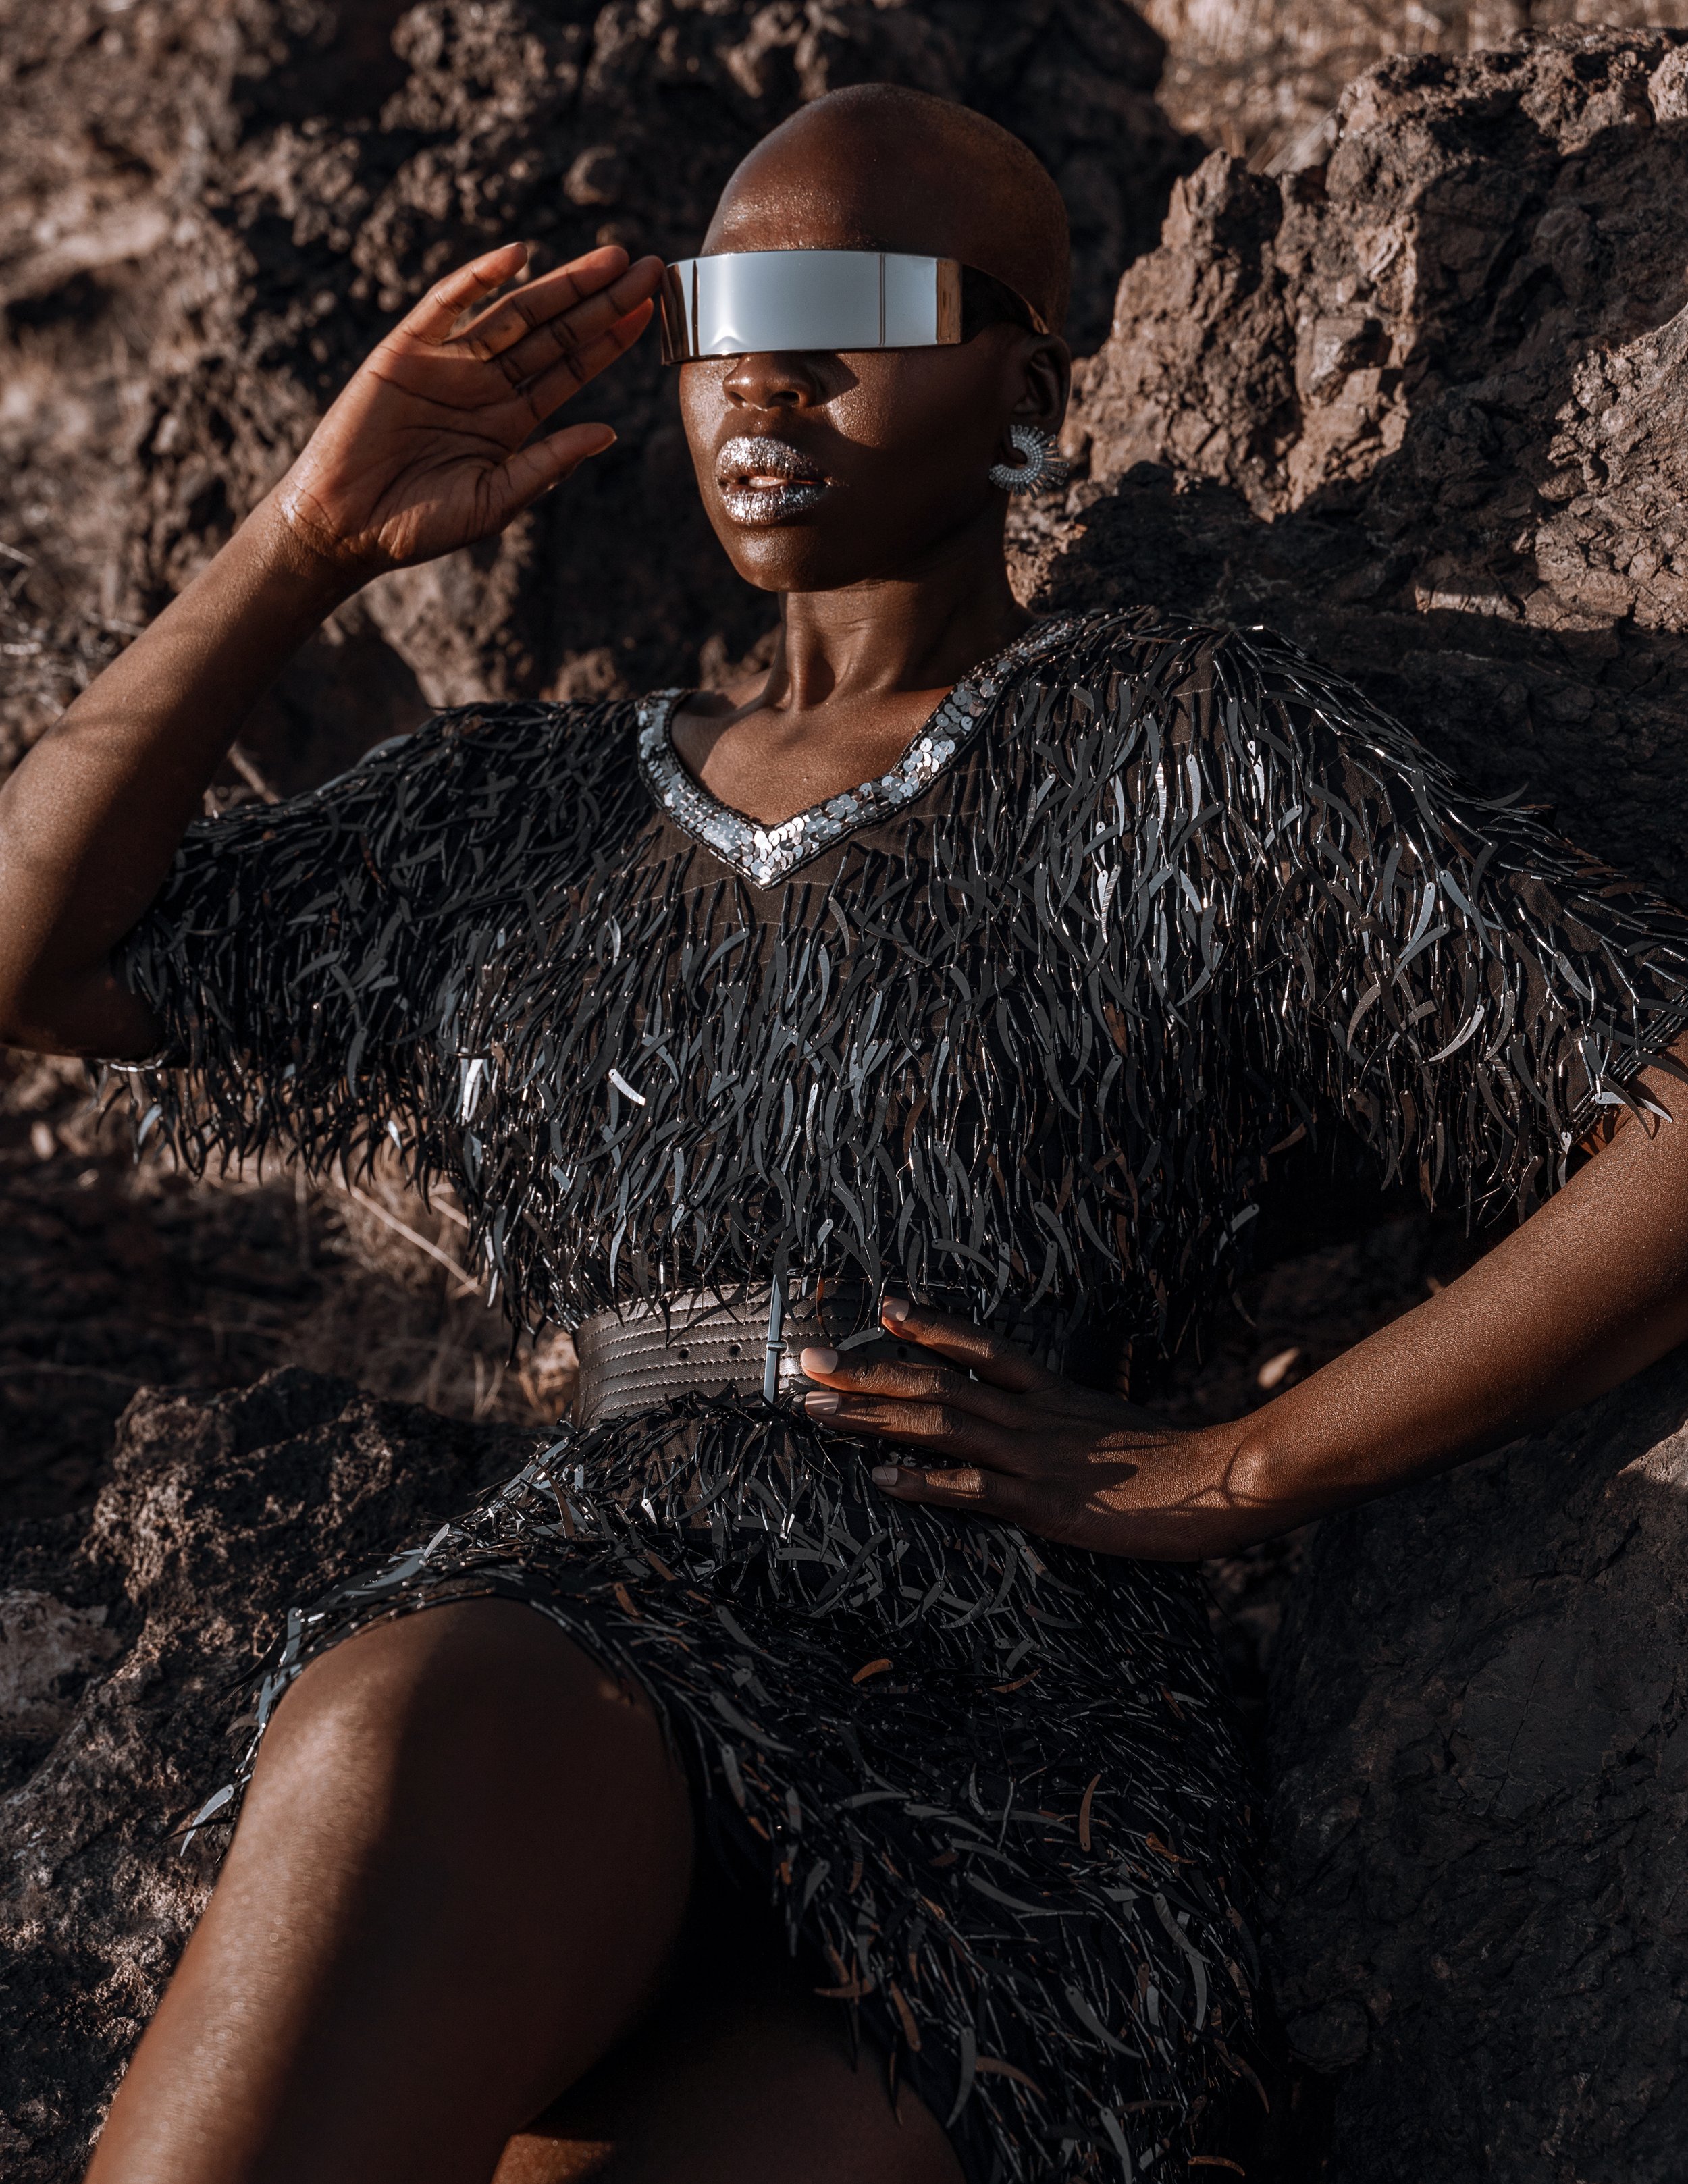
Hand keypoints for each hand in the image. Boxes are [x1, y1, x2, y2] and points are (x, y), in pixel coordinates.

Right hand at [267, 240, 663, 581]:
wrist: (348, 526)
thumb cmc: (420, 525)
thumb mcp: (497, 499)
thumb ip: (549, 462)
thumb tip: (608, 433)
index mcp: (512, 419)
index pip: (572, 368)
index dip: (611, 339)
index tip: (652, 312)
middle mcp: (486, 383)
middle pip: (556, 331)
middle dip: (602, 301)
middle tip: (651, 270)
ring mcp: (447, 362)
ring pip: (515, 311)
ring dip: (563, 284)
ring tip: (610, 259)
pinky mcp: (406, 350)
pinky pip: (446, 304)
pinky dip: (478, 278)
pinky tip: (517, 257)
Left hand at [800, 1299, 1276, 1561]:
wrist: (1225, 1479)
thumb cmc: (1180, 1461)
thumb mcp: (1118, 1426)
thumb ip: (1076, 1421)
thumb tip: (1049, 1422)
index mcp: (1055, 1392)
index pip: (982, 1347)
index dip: (931, 1327)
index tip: (884, 1307)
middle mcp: (1035, 1414)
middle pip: (939, 1382)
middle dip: (869, 1370)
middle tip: (810, 1359)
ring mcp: (1036, 1456)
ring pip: (941, 1425)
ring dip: (874, 1416)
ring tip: (819, 1410)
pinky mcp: (1044, 1503)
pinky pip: (971, 1489)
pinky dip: (923, 1482)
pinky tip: (882, 1478)